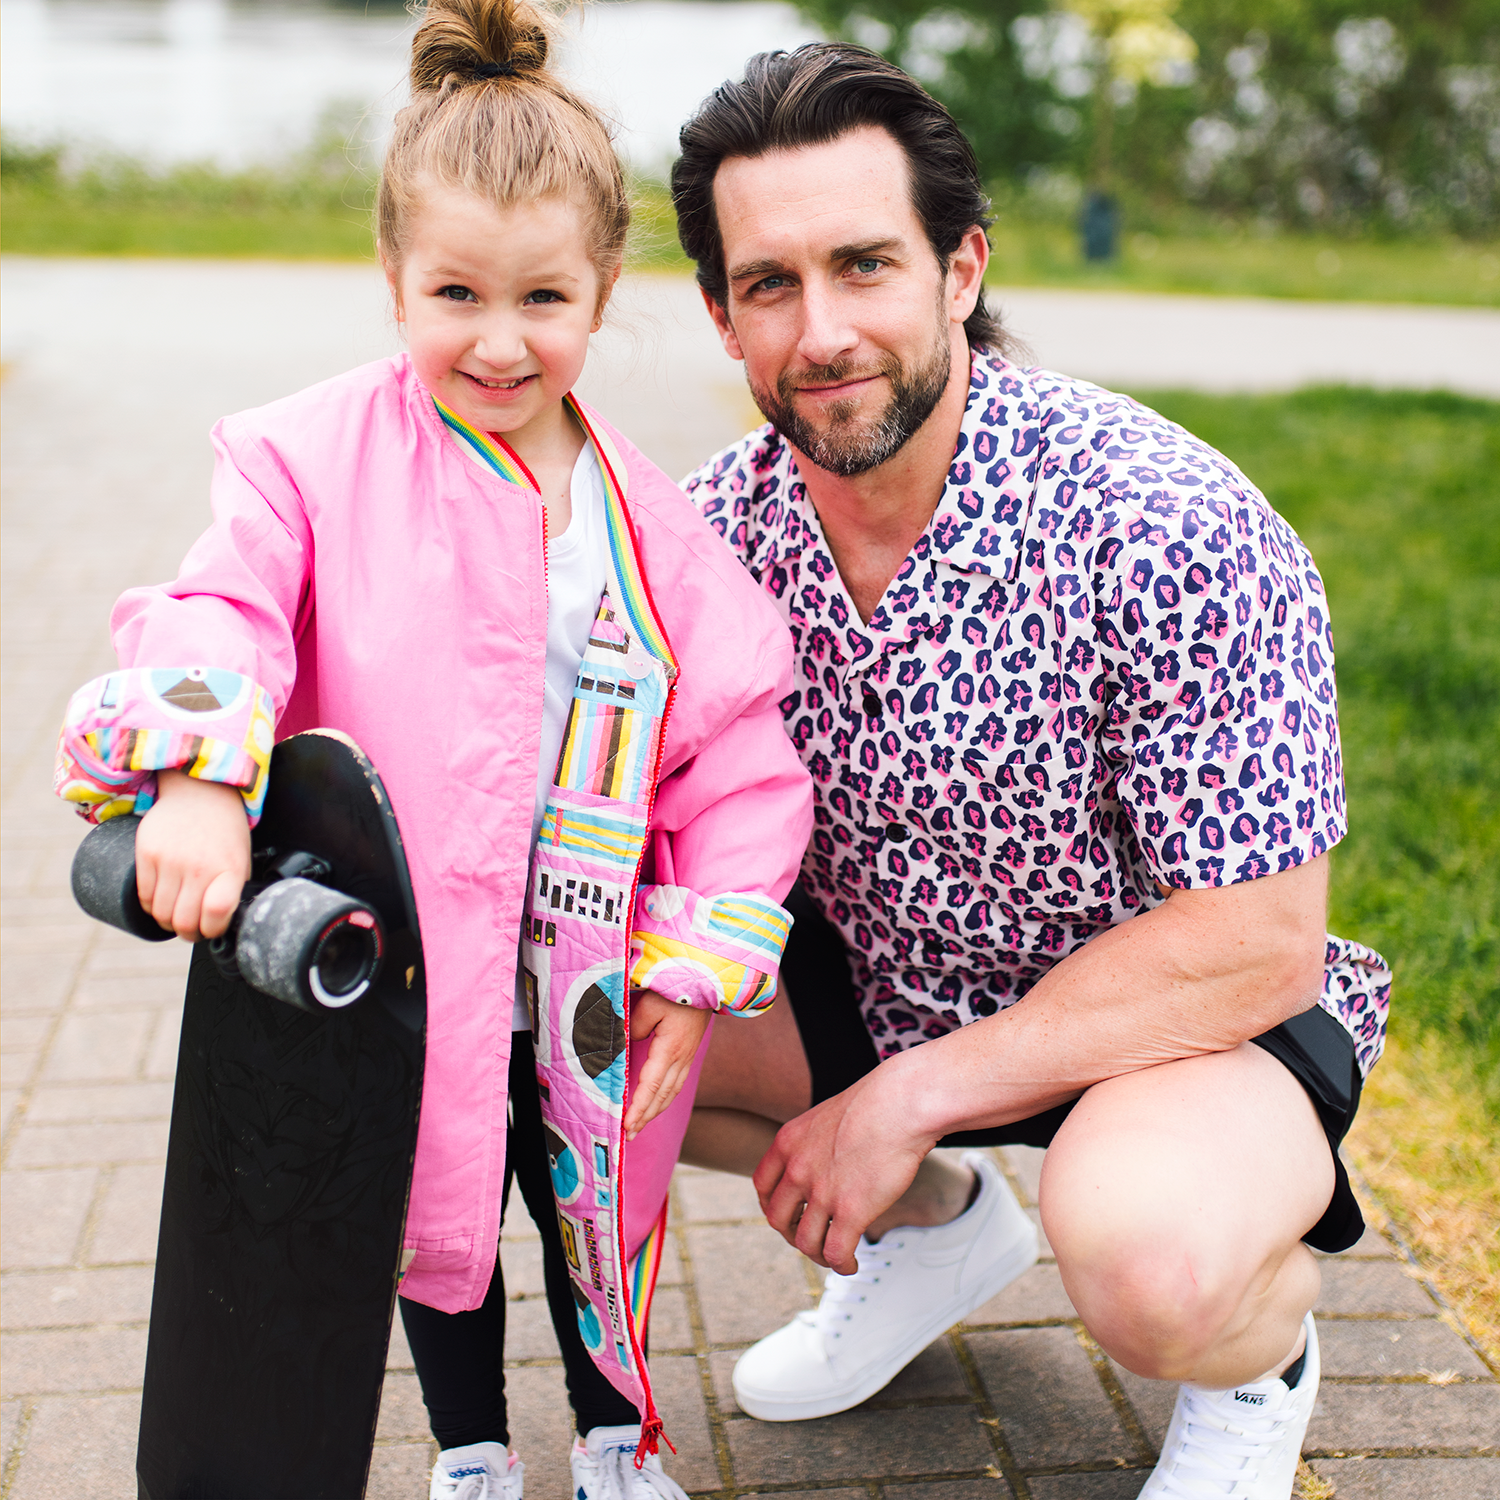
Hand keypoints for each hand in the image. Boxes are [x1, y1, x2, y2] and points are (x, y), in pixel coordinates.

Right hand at [134, 769, 251, 940]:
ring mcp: (170, 860)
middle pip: (184, 922)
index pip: (216, 913)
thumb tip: (222, 923)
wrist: (200, 792)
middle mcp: (199, 866)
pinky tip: (161, 902)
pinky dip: (151, 907)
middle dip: (188, 933)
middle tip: (191, 929)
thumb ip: (232, 889)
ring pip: (161, 913)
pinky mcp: (147, 854)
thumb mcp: (241, 858)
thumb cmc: (224, 831)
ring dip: (167, 922)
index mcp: (230, 869)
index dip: (212, 930)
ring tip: (176, 915)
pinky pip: (143, 897)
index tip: (212, 929)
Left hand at [625, 990, 710, 1139]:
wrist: (706, 980)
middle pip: (662, 1096)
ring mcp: (687, 1057)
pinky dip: (664, 1099)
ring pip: (671, 1092)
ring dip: (654, 1112)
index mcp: (670, 1049)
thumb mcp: (649, 1005)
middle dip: (644, 1118)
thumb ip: (636, 1028)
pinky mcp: (688, 1052)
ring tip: (639, 1127)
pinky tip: (656, 1104)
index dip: (639, 1108)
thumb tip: (628, 1047)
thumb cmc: (676, 990)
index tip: (626, 1126)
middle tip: (627, 1137)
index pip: (651, 1086)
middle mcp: (681, 1058)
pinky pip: (676, 1083)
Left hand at [753, 1062, 935, 1274]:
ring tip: (833, 1256)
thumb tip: (825, 1164)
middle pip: (778, 1218)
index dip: (772, 1206)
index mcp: (789, 1142)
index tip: (786, 1214)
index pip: (762, 1186)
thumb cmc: (878, 1103)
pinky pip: (835, 1252)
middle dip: (792, 1234)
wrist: (902, 1102)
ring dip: (818, 1255)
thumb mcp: (828, 1116)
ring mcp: (822, 1192)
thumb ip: (816, 1143)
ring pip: (805, 1242)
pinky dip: (841, 1265)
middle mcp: (798, 1168)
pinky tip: (851, 1264)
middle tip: (809, 1237)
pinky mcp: (851, 1211)